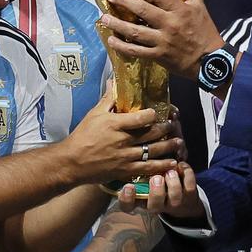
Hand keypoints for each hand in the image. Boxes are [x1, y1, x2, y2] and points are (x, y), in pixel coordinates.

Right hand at [63, 86, 182, 184]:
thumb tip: (114, 80)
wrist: (71, 162)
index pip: (140, 118)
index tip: (159, 112)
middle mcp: (122, 141)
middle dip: (166, 129)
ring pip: (152, 151)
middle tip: (175, 124)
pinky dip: (161, 166)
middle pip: (150, 134)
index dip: (153, 115)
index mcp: (115, 124)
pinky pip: (147, 168)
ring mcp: (125, 157)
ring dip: (168, 146)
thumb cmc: (82, 136)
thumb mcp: (94, 114)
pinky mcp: (125, 171)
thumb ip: (108, 99)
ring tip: (179, 141)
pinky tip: (172, 163)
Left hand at [100, 0, 223, 79]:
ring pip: (135, 32)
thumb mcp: (201, 6)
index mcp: (180, 10)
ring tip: (104, 17)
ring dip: (117, 24)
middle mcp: (170, 24)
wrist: (209, 61)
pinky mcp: (158, 56)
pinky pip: (136, 51)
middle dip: (124, 2)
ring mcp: (162, 41)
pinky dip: (122, 46)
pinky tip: (111, 39)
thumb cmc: (205, 31)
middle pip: (143, 11)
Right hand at [118, 162, 203, 220]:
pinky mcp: (189, 196)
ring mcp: (174, 202)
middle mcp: (156, 204)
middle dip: (156, 192)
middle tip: (156, 178)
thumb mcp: (142, 178)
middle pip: (154, 206)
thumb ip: (137, 169)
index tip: (129, 186)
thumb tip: (133, 151)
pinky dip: (186, 173)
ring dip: (173, 183)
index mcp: (140, 200)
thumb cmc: (156, 184)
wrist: (181, 200)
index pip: (128, 206)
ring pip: (174, 198)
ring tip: (171, 171)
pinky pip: (190, 187)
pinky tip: (181, 164)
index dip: (127, 199)